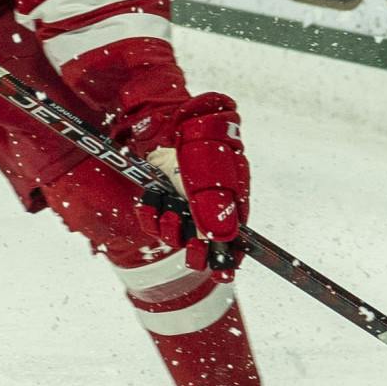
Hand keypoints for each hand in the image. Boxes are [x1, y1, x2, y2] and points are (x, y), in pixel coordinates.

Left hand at [135, 93, 250, 278]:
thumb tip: (223, 238)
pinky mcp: (160, 197)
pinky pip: (154, 221)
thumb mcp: (212, 171)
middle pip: (206, 244)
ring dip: (171, 231)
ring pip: (177, 235)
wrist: (164, 114)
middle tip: (193, 249)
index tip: (224, 271)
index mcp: (232, 197)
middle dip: (198, 251)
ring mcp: (183, 201)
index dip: (230, 257)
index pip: (235, 237)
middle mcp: (208, 203)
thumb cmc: (197, 138)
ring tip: (169, 213)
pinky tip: (151, 203)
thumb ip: (217, 205)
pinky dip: (151, 217)